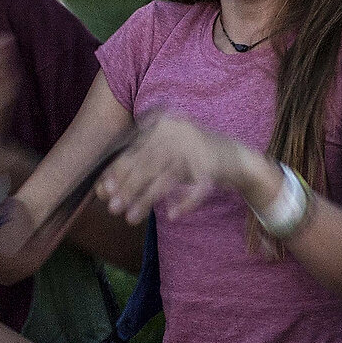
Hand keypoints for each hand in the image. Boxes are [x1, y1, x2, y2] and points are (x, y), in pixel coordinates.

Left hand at [97, 116, 253, 224]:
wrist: (239, 158)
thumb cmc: (193, 159)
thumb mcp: (165, 155)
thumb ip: (138, 166)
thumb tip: (103, 189)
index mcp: (164, 124)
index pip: (135, 149)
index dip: (118, 170)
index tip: (104, 191)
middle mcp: (179, 131)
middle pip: (148, 163)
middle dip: (128, 187)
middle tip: (112, 209)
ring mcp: (197, 147)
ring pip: (166, 177)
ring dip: (147, 200)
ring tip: (131, 218)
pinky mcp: (213, 165)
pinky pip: (196, 189)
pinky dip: (186, 203)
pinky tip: (173, 216)